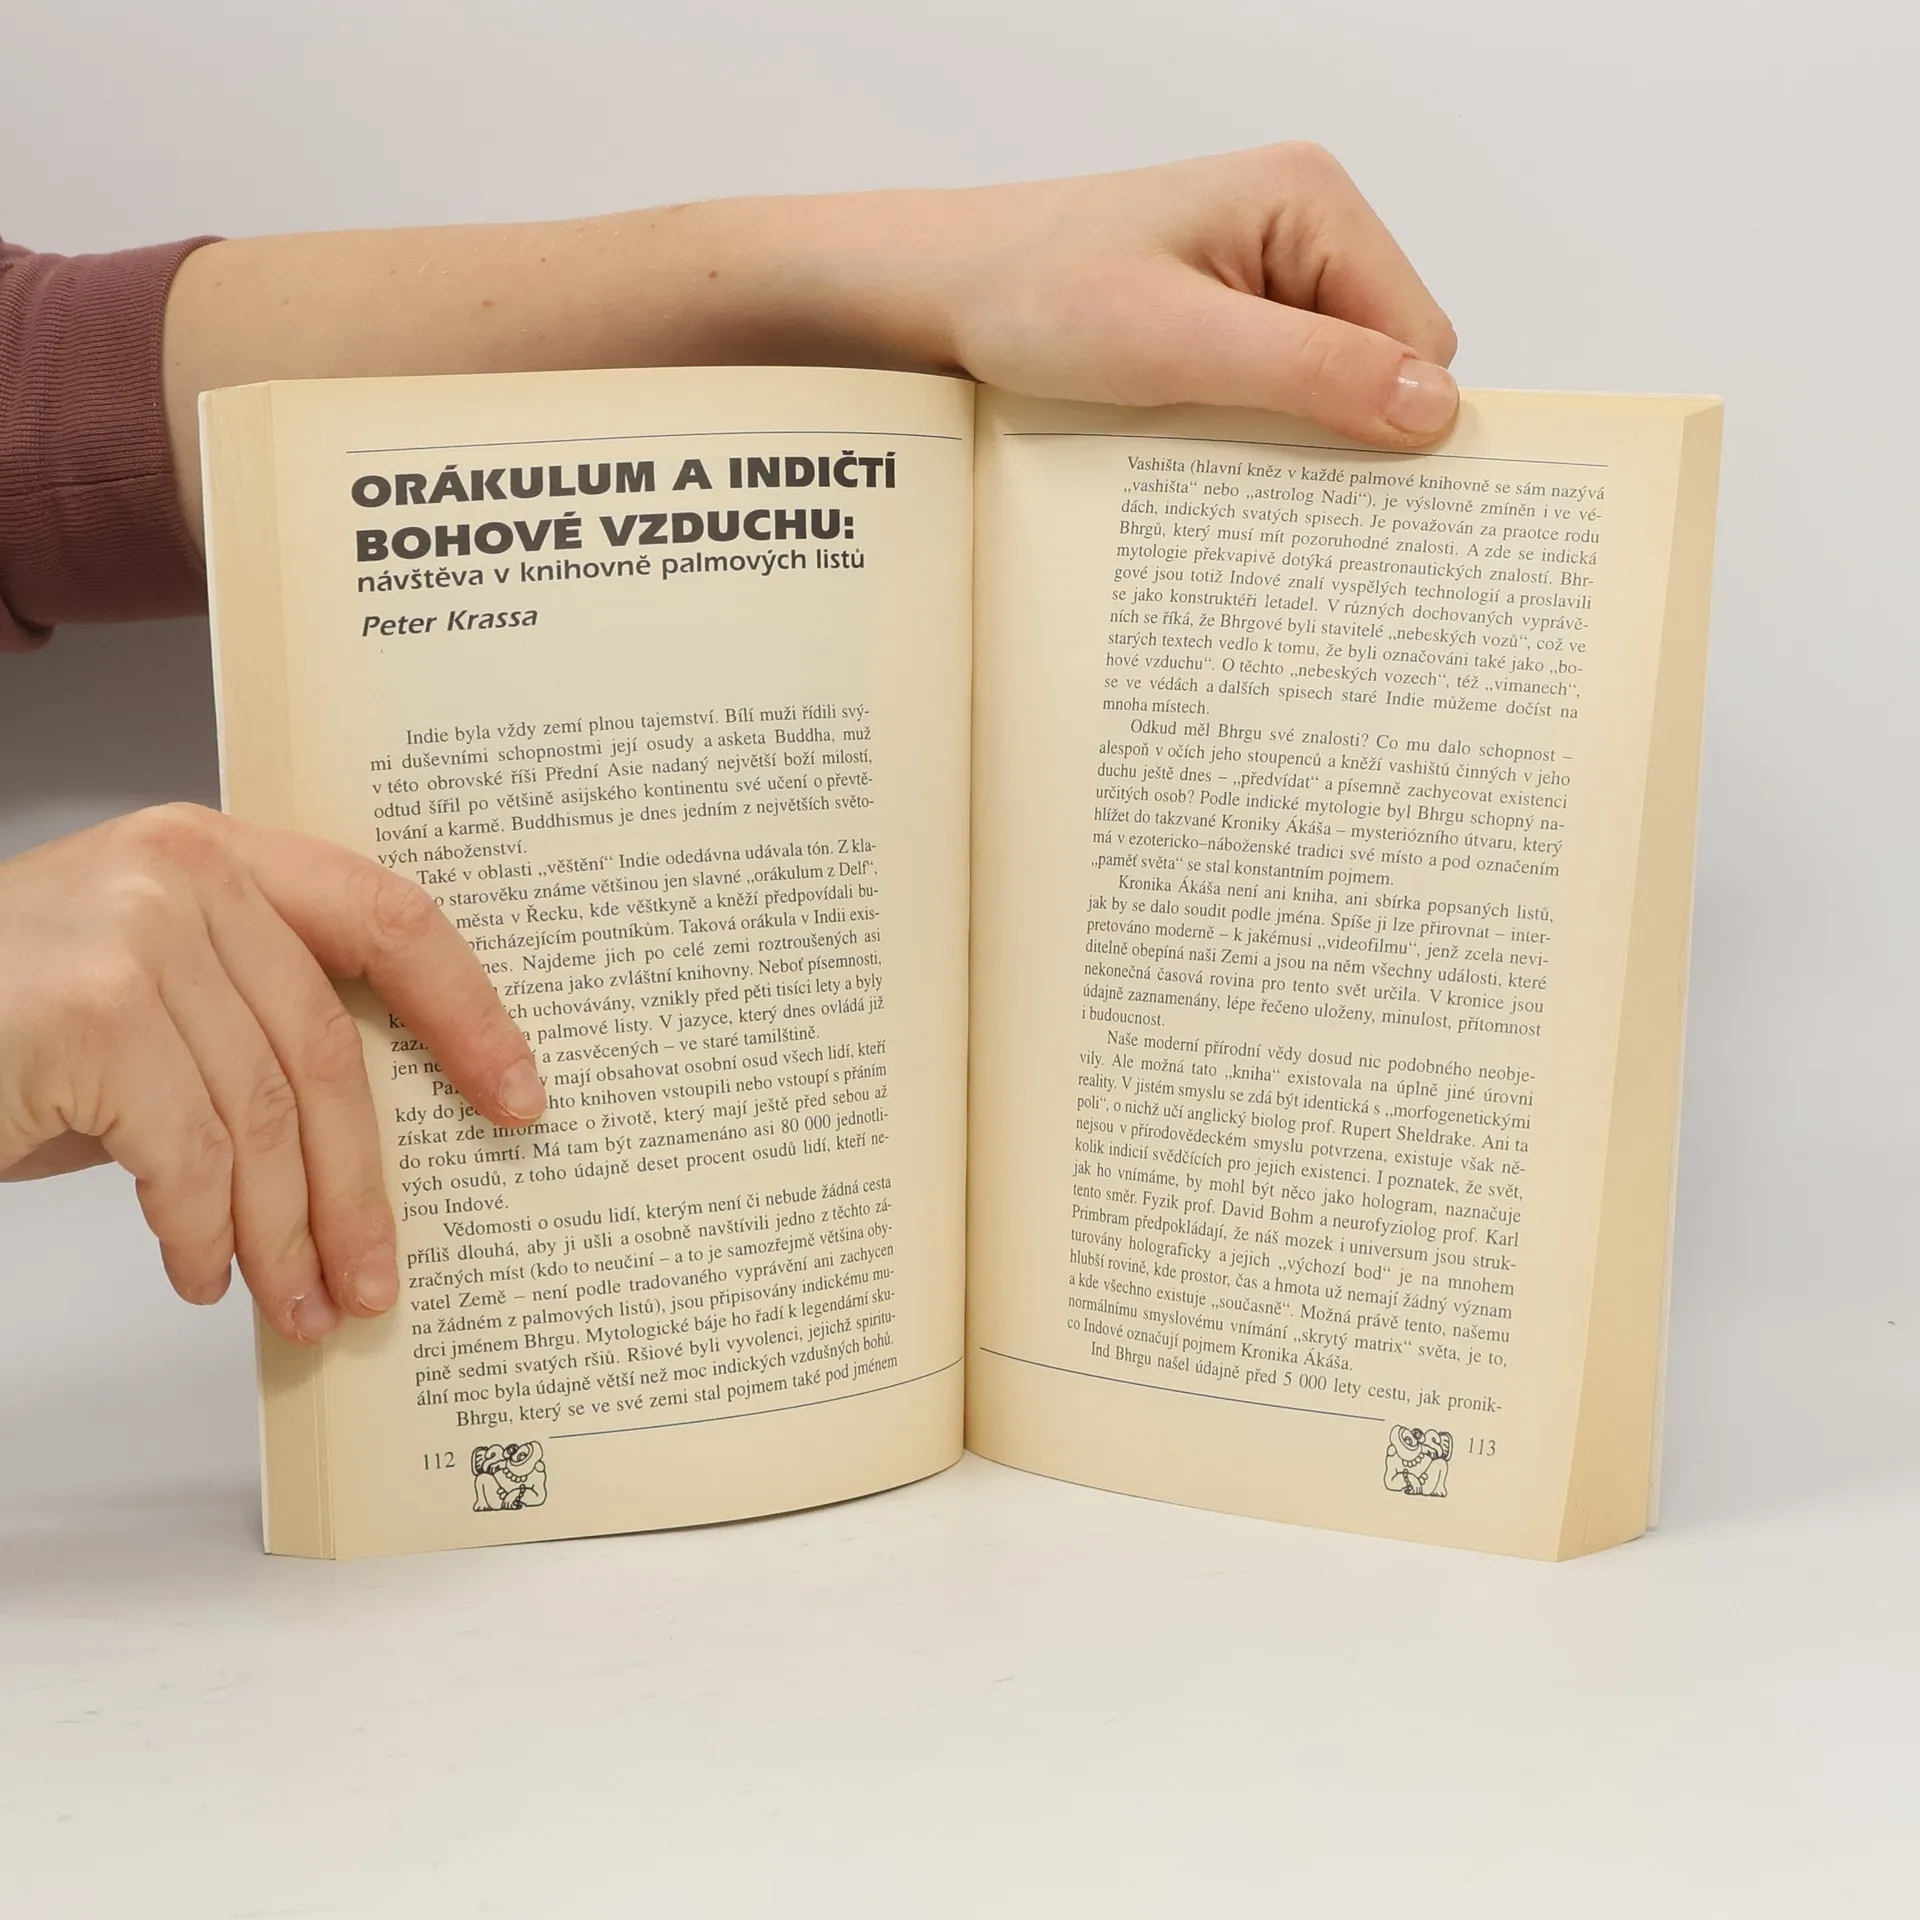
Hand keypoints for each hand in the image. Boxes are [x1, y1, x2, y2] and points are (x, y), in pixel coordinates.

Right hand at [0, 805, 543, 1340]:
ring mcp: (137, 932)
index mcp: (220, 855)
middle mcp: (188, 873)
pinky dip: (200, 1233)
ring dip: (284, 1234)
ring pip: (266, 1117)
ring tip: (294, 1309)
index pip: (389, 920)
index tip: (519, 1098)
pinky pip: (188, 1155)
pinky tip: (199, 1275)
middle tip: (374, 1282)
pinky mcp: (90, 1012)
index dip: (469, 1013)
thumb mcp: (146, 1005)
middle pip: (329, 1049)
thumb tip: (361, 1153)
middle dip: (359, 1188)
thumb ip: (248, 1035)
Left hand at [918, 144, 1460, 445]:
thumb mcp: (1182, 344)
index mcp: (1311, 201)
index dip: (1387, 416)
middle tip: (1256, 470)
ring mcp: (1261, 273)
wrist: (939, 294)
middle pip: (1382, 363)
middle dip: (1335, 428)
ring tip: (1211, 450)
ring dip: (1286, 435)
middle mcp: (1299, 227)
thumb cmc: (1038, 296)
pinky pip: (1276, 391)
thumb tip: (1435, 409)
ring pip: (1329, 387)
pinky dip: (1249, 431)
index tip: (1336, 482)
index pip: (1421, 335)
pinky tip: (1197, 443)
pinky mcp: (1224, 316)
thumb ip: (1312, 372)